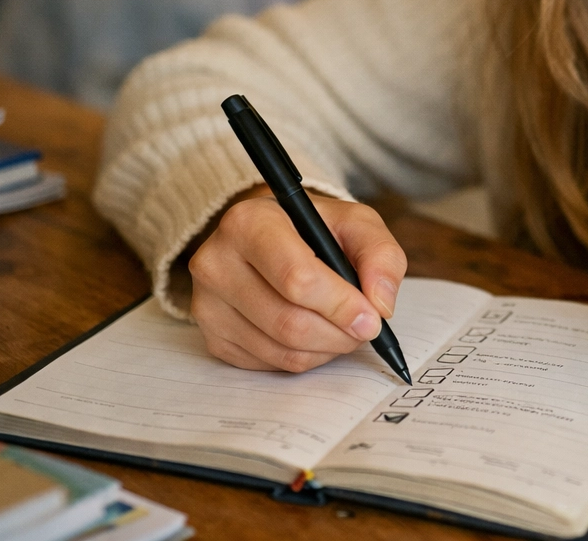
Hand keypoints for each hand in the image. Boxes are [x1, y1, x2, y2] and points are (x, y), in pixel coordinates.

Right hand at [188, 188, 406, 372]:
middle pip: (289, 322)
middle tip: (365, 328)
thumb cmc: (314, 229)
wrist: (271, 237)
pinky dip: (305, 357)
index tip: (372, 318)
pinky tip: (314, 333)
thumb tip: (380, 304)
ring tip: (342, 327)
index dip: (340, 305)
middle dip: (339, 333)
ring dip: (326, 348)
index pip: (296, 278)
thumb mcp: (355, 223)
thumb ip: (380, 256)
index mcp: (249, 222)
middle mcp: (216, 262)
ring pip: (282, 350)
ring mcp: (207, 304)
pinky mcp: (212, 336)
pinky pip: (270, 364)